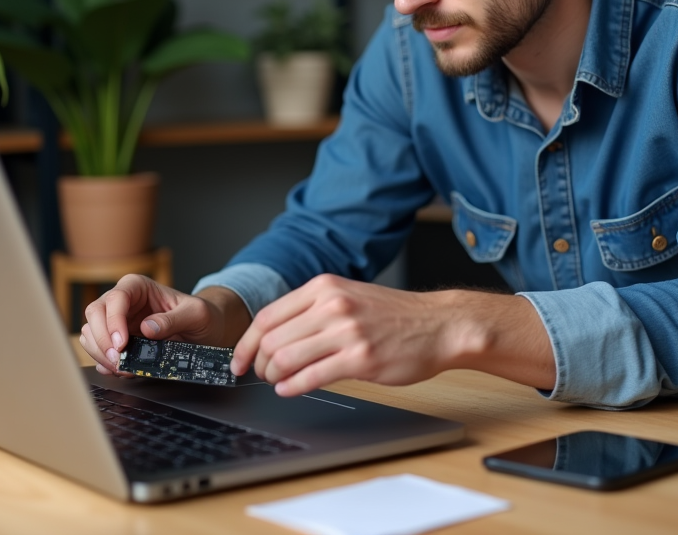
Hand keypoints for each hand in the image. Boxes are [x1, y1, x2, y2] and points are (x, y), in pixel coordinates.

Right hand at [79, 275, 248, 375]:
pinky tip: (121, 369)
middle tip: (118, 360)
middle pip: (95, 314)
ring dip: (101, 353)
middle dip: (102, 340)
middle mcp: (123, 302)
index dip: (113, 321)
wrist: (207, 332)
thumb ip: (174, 319)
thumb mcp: (196, 314)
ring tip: (122, 367)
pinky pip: (98, 350)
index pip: (116, 298)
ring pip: (91, 333)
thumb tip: (147, 328)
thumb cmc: (202, 316)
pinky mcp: (117, 341)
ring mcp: (117, 322)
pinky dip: (105, 362)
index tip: (121, 343)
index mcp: (138, 287)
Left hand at [231, 274, 479, 395]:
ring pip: (286, 358)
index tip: (238, 360)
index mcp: (324, 287)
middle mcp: (332, 305)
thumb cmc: (394, 315)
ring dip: (274, 377)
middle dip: (259, 363)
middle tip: (261, 375)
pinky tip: (290, 390)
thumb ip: (312, 310)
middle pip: (272, 339)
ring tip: (279, 382)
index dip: (246, 343)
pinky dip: (292, 387)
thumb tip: (272, 337)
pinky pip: (311, 377)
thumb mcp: (348, 296)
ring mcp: (347, 331)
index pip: (267, 315)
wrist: (439, 325)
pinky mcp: (361, 359)